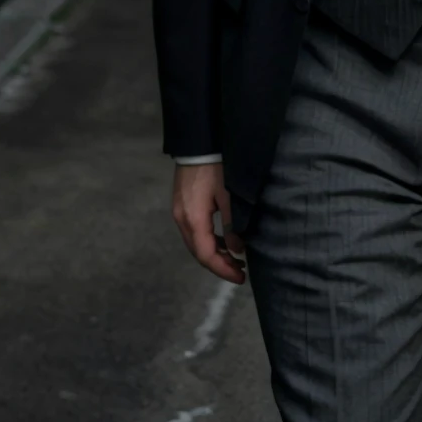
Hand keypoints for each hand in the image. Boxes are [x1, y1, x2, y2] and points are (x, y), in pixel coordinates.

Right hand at [172, 163, 246, 283]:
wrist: (198, 143)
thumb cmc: (216, 167)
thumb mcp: (229, 195)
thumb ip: (232, 225)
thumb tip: (237, 250)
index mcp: (193, 220)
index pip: (206, 256)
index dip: (223, 270)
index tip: (241, 278)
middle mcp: (182, 220)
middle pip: (199, 252)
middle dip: (220, 265)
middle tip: (241, 272)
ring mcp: (180, 213)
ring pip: (196, 243)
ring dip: (215, 254)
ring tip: (236, 260)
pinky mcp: (183, 206)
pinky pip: (195, 232)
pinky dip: (210, 241)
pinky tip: (224, 242)